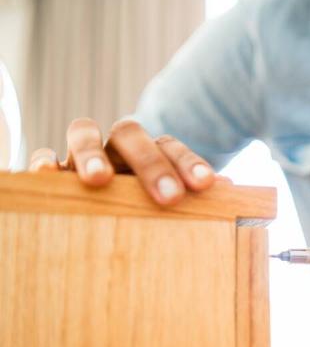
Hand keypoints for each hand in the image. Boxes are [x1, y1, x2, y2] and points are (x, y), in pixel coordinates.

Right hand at [27, 117, 218, 204]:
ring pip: (84, 132)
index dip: (189, 162)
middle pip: (131, 134)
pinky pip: (43, 154)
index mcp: (151, 153)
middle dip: (151, 163)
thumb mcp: (166, 203)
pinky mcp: (52, 169)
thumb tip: (230, 189)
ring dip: (92, 153)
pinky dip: (43, 160)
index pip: (171, 146)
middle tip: (168, 197)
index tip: (205, 185)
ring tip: (99, 180)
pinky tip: (46, 174)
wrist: (97, 214)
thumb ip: (191, 193)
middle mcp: (117, 148)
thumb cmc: (142, 209)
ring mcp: (83, 155)